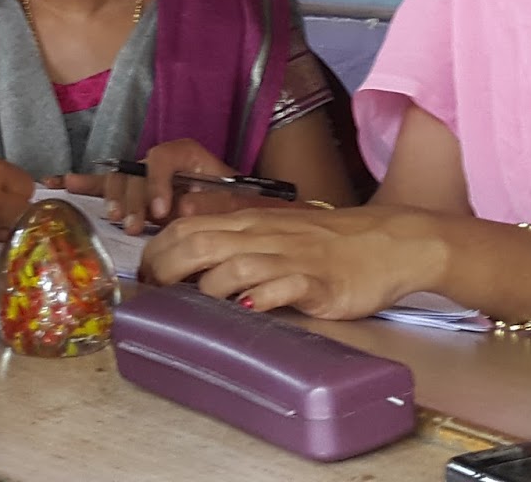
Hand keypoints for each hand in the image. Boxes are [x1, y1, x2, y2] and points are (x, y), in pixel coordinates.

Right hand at [58, 139, 242, 233]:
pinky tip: (58, 183)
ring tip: (118, 219)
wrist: (244, 215)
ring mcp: (142, 176)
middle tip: (136, 226)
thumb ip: (215, 203)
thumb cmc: (241, 205)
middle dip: (133, 199)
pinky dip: (83, 183)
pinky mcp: (132, 192)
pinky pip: (104, 184)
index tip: (162, 212)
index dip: (157, 182)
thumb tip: (185, 206)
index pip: (162, 157)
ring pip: (118, 181)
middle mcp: (159, 162)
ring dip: (114, 200)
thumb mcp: (238, 202)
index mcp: (186, 155)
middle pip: (135, 171)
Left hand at [140, 205, 447, 320]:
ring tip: (195, 302)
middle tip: (155, 293)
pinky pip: (285, 284)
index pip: (189, 227)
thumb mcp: (274, 233)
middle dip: (169, 267)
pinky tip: (249, 306)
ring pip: (237, 262)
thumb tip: (190, 264)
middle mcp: (263, 235)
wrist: (385, 241)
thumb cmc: (324, 243)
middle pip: (201, 243)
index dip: (160, 250)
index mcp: (249, 223)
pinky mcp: (318, 281)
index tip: (145, 276)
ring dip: (210, 283)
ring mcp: (290, 256)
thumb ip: (237, 243)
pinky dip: (263, 295)